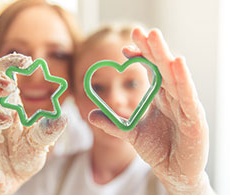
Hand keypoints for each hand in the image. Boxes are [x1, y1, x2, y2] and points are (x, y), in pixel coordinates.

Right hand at [0, 54, 66, 193]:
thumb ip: (48, 131)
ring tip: (5, 121)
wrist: (11, 180)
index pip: (1, 71)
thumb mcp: (40, 143)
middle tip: (10, 87)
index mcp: (7, 101)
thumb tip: (63, 117)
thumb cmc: (25, 155)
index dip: (10, 61)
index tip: (27, 61)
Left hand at [89, 27, 213, 193]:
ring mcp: (186, 106)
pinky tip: (176, 63)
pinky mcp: (195, 119)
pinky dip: (183, 80)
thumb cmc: (158, 149)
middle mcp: (175, 97)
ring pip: (176, 77)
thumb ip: (113, 123)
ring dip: (165, 56)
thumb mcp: (131, 133)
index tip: (125, 48)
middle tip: (141, 31)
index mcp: (163, 97)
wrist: (174, 172)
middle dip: (153, 48)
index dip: (141, 57)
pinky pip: (188, 96)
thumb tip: (90, 114)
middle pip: (164, 67)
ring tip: (155, 37)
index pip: (153, 71)